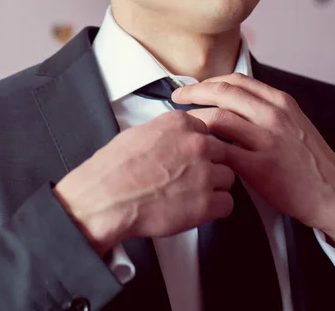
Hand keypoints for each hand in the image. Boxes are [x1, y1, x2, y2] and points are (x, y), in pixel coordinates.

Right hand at [54, 111, 234, 256]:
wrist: (106, 198)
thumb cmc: (114, 169)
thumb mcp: (140, 132)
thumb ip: (166, 132)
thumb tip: (173, 139)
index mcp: (180, 123)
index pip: (206, 131)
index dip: (199, 147)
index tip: (192, 157)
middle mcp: (197, 144)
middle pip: (222, 152)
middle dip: (210, 165)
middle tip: (193, 178)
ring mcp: (204, 172)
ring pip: (228, 177)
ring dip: (214, 187)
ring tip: (193, 195)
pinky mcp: (206, 203)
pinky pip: (227, 203)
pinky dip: (215, 209)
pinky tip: (199, 210)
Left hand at [172, 73, 334, 243]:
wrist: (332, 191)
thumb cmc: (310, 160)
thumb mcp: (292, 122)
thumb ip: (265, 109)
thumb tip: (232, 103)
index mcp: (280, 102)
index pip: (236, 80)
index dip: (209, 81)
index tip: (194, 87)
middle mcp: (274, 115)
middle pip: (223, 93)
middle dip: (194, 93)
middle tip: (177, 98)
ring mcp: (268, 140)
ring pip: (219, 118)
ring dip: (195, 120)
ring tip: (182, 126)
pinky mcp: (261, 167)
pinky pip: (224, 151)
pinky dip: (207, 148)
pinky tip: (198, 151)